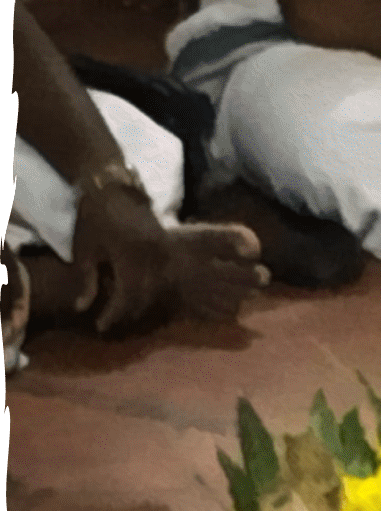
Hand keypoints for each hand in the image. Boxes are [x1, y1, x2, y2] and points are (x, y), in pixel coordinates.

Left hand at [71, 180, 171, 333]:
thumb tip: (82, 309)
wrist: (113, 183)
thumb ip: (86, 279)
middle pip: (145, 298)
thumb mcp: (85, 246)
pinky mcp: (169, 249)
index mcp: (132, 256)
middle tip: (111, 323)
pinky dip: (149, 291)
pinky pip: (162, 278)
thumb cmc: (94, 212)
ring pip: (157, 291)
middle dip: (127, 314)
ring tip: (123, 312)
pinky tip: (136, 295)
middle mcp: (154, 257)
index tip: (100, 327)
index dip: (114, 316)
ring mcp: (165, 253)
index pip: (127, 298)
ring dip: (140, 305)